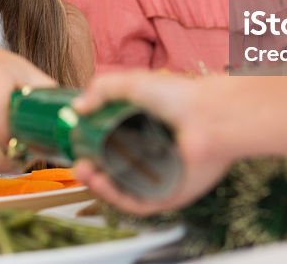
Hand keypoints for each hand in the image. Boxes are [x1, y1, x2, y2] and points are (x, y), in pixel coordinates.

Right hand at [71, 71, 235, 214]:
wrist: (209, 117)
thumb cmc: (180, 97)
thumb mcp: (133, 83)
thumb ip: (102, 90)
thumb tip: (78, 108)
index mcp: (145, 132)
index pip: (111, 146)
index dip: (91, 148)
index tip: (77, 144)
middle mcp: (152, 156)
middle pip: (113, 171)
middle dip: (91, 170)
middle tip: (78, 164)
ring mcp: (160, 177)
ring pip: (122, 189)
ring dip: (99, 185)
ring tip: (85, 172)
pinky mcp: (168, 195)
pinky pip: (138, 203)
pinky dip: (116, 196)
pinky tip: (102, 183)